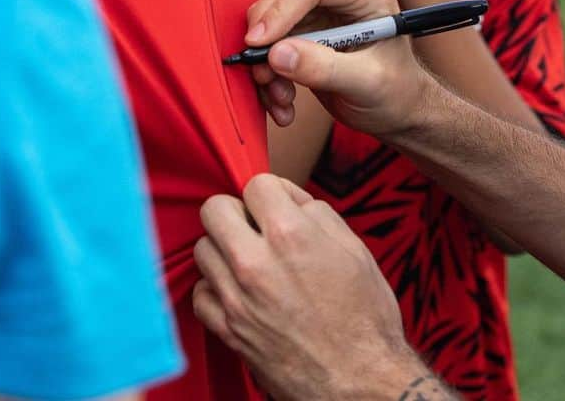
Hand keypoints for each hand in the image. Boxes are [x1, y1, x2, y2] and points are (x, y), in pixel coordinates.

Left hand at [193, 174, 423, 399]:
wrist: (360, 381)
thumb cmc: (364, 318)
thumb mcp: (354, 249)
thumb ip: (317, 215)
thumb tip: (291, 201)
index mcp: (291, 235)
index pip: (256, 184)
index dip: (273, 193)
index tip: (281, 208)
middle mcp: (255, 262)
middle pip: (214, 209)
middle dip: (236, 211)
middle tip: (256, 227)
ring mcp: (236, 298)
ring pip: (202, 249)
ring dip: (224, 249)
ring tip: (250, 261)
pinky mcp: (228, 331)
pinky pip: (200, 294)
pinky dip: (215, 288)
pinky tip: (239, 291)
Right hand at [244, 0, 430, 138]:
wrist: (396, 106)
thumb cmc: (395, 90)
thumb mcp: (366, 83)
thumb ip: (324, 68)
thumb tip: (276, 53)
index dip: (280, 10)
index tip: (259, 43)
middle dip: (267, 37)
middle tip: (264, 77)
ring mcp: (319, 3)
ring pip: (267, 16)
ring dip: (265, 60)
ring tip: (281, 98)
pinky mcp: (302, 23)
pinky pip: (268, 37)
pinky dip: (267, 69)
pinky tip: (283, 99)